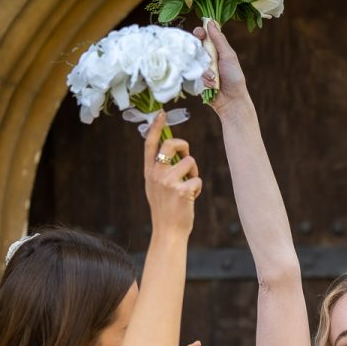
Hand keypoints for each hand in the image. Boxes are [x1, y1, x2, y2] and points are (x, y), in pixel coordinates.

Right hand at [143, 112, 200, 239]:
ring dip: (194, 173)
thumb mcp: (155, 187)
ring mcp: (168, 183)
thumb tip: (173, 150)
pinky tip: (191, 199)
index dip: (156, 126)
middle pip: (172, 145)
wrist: (168, 231)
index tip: (161, 113)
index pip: (150, 143)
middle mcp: (156, 174)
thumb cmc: (165, 209)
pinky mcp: (182, 191)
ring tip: (188, 188)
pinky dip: (197, 188)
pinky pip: (197, 178)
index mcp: (149, 172)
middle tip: (187, 158)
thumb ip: (159, 169)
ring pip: (190, 162)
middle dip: (184, 146)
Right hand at [194, 19, 249, 112]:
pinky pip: (194, 74)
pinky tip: (212, 85)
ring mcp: (201, 68)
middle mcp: (207, 57)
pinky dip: (203, 79)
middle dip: (198, 51)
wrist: (231, 100)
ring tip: (214, 78)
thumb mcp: (228, 56)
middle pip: (195, 46)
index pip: (205, 36)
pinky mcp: (197, 79)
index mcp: (216, 49)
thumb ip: (219, 39)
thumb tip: (210, 22)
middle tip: (205, 58)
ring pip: (194, 61)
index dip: (200, 32)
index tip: (199, 33)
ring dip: (205, 70)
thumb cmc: (234, 77)